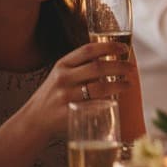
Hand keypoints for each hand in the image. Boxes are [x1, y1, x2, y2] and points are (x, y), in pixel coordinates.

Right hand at [21, 41, 135, 141]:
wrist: (34, 120)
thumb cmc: (54, 94)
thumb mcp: (62, 75)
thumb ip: (81, 66)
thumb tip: (113, 57)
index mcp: (62, 65)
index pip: (88, 50)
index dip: (109, 46)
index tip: (124, 49)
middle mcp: (63, 78)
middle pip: (98, 68)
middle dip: (120, 66)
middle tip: (132, 69)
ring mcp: (65, 96)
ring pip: (99, 88)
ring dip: (119, 85)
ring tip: (129, 84)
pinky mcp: (69, 113)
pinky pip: (94, 106)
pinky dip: (108, 103)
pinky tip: (116, 101)